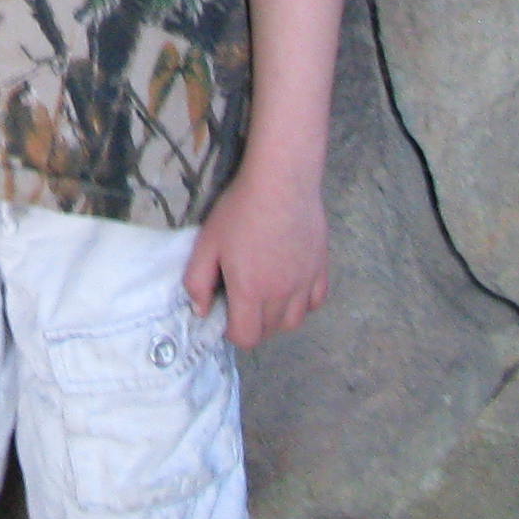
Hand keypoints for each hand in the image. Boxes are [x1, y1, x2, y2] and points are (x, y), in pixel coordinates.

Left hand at [183, 165, 329, 348]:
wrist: (281, 181)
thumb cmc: (239, 209)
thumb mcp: (206, 243)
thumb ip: (197, 282)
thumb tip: (202, 311)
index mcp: (250, 291)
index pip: (246, 337)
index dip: (231, 331)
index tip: (225, 310)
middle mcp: (281, 294)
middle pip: (269, 331)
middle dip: (252, 324)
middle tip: (241, 300)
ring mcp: (305, 283)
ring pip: (294, 322)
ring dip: (277, 318)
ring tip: (265, 296)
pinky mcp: (321, 268)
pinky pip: (315, 302)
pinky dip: (302, 303)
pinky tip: (290, 287)